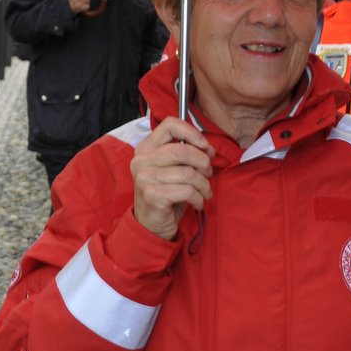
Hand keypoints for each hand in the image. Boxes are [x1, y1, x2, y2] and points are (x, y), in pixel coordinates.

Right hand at [131, 116, 214, 239]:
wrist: (152, 225)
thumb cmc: (167, 194)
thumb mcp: (176, 170)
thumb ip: (189, 155)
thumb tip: (208, 149)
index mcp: (146, 148)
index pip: (169, 125)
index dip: (192, 133)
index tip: (204, 146)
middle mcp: (142, 160)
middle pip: (182, 150)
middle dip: (203, 162)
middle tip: (207, 173)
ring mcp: (145, 178)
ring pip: (188, 173)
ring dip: (204, 184)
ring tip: (205, 192)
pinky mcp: (153, 195)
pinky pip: (187, 190)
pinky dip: (199, 198)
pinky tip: (197, 202)